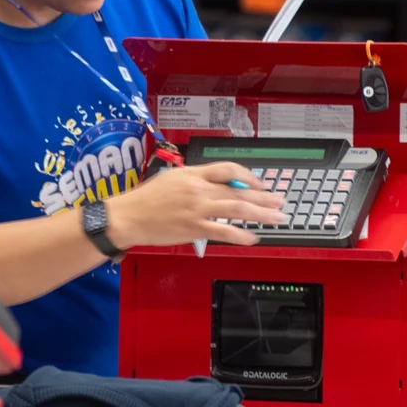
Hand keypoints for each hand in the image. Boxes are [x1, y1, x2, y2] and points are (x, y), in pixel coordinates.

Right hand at [106, 162, 286, 249]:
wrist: (127, 217)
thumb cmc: (145, 199)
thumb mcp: (170, 179)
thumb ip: (195, 181)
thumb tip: (218, 186)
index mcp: (193, 173)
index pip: (228, 169)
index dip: (249, 176)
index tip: (260, 184)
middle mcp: (198, 189)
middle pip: (239, 190)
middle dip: (263, 197)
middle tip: (279, 201)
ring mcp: (197, 209)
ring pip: (237, 209)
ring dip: (261, 214)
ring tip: (276, 218)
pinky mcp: (194, 228)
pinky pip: (224, 232)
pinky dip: (242, 235)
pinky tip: (253, 237)